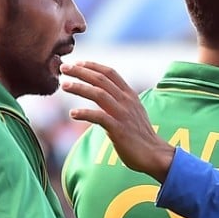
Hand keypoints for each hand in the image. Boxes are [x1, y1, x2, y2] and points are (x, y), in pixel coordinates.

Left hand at [60, 61, 172, 181]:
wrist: (154, 154)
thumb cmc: (141, 135)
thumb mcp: (134, 111)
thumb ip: (121, 101)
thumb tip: (104, 95)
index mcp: (130, 95)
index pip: (110, 73)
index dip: (92, 66)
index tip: (77, 63)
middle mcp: (126, 101)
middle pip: (101, 80)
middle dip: (81, 72)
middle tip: (63, 68)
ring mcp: (123, 115)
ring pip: (98, 94)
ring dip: (79, 88)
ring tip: (64, 85)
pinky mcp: (118, 129)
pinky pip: (99, 117)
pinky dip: (84, 113)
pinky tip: (72, 114)